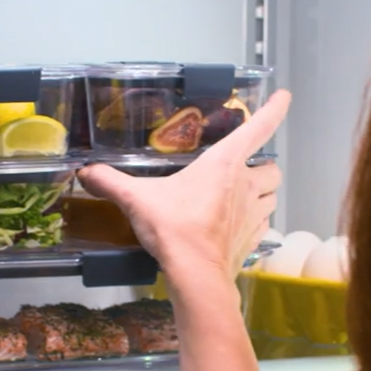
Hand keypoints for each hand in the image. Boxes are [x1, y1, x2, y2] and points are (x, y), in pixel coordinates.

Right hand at [78, 90, 288, 283]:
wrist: (196, 275)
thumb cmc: (174, 229)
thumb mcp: (137, 200)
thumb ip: (111, 182)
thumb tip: (85, 172)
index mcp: (225, 164)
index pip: (259, 127)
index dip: (274, 109)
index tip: (284, 96)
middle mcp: (247, 185)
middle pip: (272, 167)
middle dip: (263, 166)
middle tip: (245, 169)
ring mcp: (254, 214)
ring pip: (273, 196)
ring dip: (263, 193)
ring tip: (242, 196)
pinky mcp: (254, 240)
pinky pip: (264, 224)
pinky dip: (256, 220)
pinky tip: (238, 224)